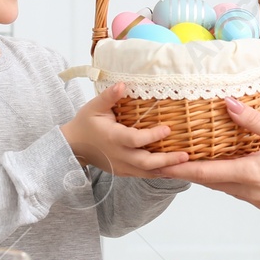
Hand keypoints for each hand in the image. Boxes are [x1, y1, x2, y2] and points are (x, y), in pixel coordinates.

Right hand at [61, 83, 188, 177]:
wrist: (73, 147)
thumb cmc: (85, 123)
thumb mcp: (94, 107)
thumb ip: (109, 96)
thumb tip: (122, 84)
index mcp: (112, 138)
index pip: (135, 140)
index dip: (152, 136)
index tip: (168, 129)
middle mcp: (119, 155)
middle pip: (146, 163)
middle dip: (167, 160)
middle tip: (186, 155)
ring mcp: (121, 166)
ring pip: (147, 172)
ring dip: (166, 169)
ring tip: (185, 164)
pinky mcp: (123, 172)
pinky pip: (143, 175)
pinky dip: (159, 173)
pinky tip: (173, 169)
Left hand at [150, 98, 259, 212]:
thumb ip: (255, 122)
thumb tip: (228, 105)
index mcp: (252, 175)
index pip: (205, 173)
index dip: (179, 168)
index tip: (158, 164)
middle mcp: (250, 191)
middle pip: (210, 181)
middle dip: (187, 170)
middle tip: (167, 158)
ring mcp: (258, 199)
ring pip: (224, 185)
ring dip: (206, 173)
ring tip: (190, 158)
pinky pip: (238, 187)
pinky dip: (225, 176)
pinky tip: (227, 164)